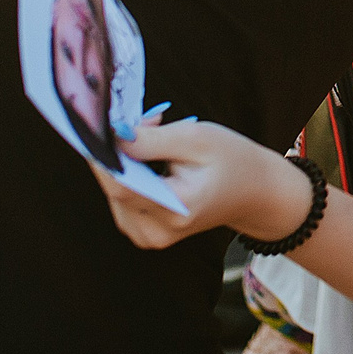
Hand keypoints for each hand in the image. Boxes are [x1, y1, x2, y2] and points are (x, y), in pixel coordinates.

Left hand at [89, 117, 314, 250]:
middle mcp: (158, 231)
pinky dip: (130, 173)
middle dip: (119, 149)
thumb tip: (111, 135)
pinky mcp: (145, 231)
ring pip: (115, 192)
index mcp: (176, 209)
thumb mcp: (197, 139)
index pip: (120, 186)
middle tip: (146, 118)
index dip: (102, 154)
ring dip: (125, 160)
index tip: (95, 124)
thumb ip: (152, 139)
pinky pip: (123, 198)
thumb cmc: (233, 161)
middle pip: (114, 187)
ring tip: (157, 134)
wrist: (256, 193)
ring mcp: (150, 235)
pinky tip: (151, 157)